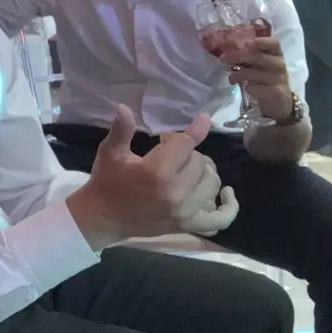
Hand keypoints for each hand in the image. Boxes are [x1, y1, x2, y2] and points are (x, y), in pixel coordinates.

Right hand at [68, 106, 238, 244]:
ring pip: (212, 182)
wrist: (103, 219)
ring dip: (204, 171)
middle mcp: (176, 193)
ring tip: (188, 168)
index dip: (186, 133)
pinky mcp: (188, 225)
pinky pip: (221, 218)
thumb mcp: (110, 153)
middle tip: (170, 154)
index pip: (185, 144)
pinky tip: (226, 193)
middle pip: (200, 162)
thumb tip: (124, 107)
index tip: (191, 124)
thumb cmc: (107, 182)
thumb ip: (122, 130)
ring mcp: (185, 212)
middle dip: (187, 153)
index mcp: (157, 172)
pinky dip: (229, 206)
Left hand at [221, 36, 293, 120]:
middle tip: (223, 58)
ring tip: (231, 78)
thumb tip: (227, 51)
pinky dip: (248, 88)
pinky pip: (257, 88)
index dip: (262, 42)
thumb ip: (248, 57)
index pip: (274, 44)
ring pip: (256, 73)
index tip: (247, 42)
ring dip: (239, 74)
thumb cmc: (265, 79)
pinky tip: (246, 88)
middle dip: (239, 57)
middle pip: (260, 57)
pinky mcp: (277, 93)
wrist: (278, 103)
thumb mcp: (259, 65)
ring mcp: (280, 79)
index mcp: (277, 54)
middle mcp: (280, 65)